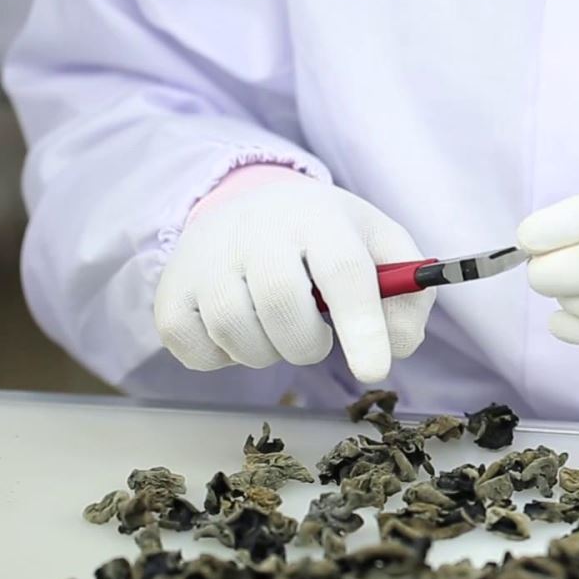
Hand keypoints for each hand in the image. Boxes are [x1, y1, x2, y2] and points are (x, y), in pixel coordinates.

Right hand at [154, 176, 433, 382]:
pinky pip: (197, 351)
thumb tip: (398, 346)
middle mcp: (255, 228)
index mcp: (318, 215)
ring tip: (278, 326)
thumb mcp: (379, 248)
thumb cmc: (328, 239)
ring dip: (268, 352)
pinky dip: (225, 358)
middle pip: (281, 305)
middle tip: (316, 338)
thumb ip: (408, 297)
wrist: (251, 207)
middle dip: (308, 344)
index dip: (361, 326)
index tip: (374, 370)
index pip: (342, 270)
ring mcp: (205, 257)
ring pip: (235, 332)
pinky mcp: (170, 291)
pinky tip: (241, 329)